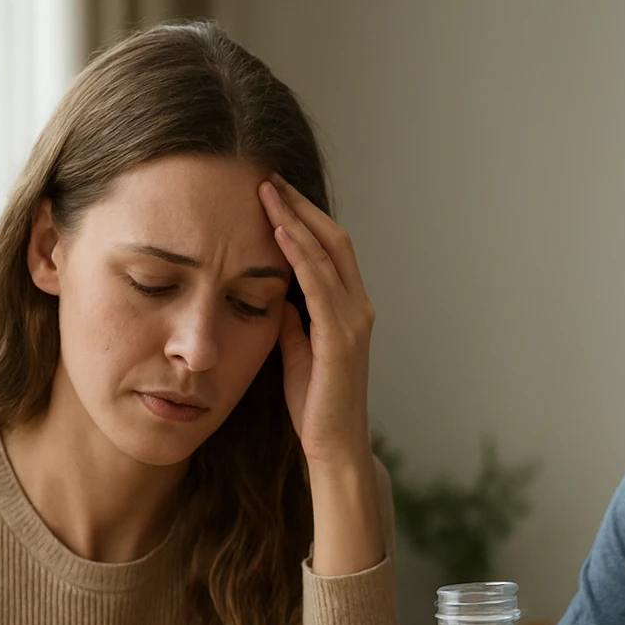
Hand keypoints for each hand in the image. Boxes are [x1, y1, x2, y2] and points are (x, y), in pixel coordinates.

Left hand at [258, 174, 373, 468]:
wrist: (333, 446)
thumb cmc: (315, 406)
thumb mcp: (298, 353)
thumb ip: (293, 322)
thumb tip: (277, 296)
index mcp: (349, 311)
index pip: (330, 250)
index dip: (304, 218)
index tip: (273, 193)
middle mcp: (358, 309)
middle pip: (334, 240)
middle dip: (300, 206)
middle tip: (267, 177)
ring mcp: (354, 321)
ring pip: (329, 254)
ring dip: (296, 219)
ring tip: (267, 191)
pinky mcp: (341, 337)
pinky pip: (319, 284)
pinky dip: (300, 253)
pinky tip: (278, 231)